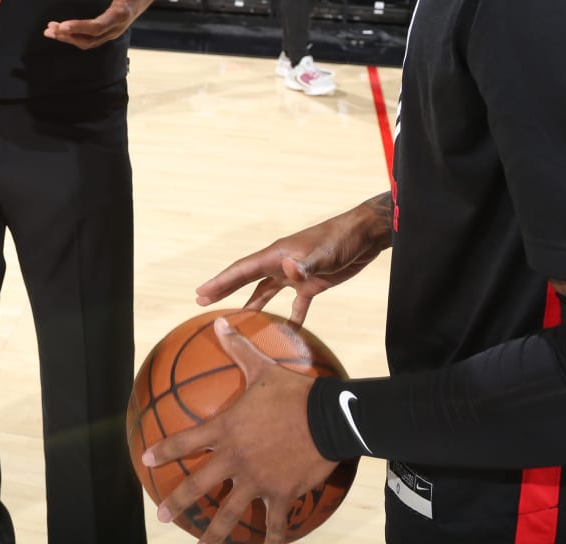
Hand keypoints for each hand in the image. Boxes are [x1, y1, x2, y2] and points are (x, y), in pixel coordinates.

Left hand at [44, 0, 171, 50]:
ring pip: (89, 42)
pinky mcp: (110, 29)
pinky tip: (62, 32)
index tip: (63, 25)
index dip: (80, 27)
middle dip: (69, 35)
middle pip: (91, 38)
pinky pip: (91, 39)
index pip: (98, 26)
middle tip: (50, 28)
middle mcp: (118, 25)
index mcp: (123, 13)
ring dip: (70, 38)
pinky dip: (75, 37)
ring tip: (50, 31)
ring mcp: (114, 30)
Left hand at [142, 318, 336, 543]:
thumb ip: (238, 349)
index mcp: (225, 429)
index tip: (145, 460)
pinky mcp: (280, 494)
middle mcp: (235, 459)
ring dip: (214, 533)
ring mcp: (256, 480)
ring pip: (229, 512)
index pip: (185, 441)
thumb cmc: (293, 391)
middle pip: (198, 485)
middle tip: (161, 516)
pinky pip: (274, 524)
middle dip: (177, 502)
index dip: (162, 452)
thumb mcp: (262, 368)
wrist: (328, 417)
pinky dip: (269, 539)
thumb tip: (219, 323)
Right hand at [195, 196, 393, 324]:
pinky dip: (290, 316)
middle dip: (225, 289)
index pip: (242, 270)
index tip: (201, 291)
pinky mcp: (312, 283)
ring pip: (267, 291)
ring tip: (237, 319)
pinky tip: (286, 330)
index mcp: (277, 255)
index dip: (221, 281)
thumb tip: (287, 269)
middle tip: (202, 300)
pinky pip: (296, 303)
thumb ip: (305, 264)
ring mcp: (295, 273)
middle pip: (247, 279)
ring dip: (252, 304)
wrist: (363, 236)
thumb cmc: (340, 240)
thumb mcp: (323, 253)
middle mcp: (281, 263)